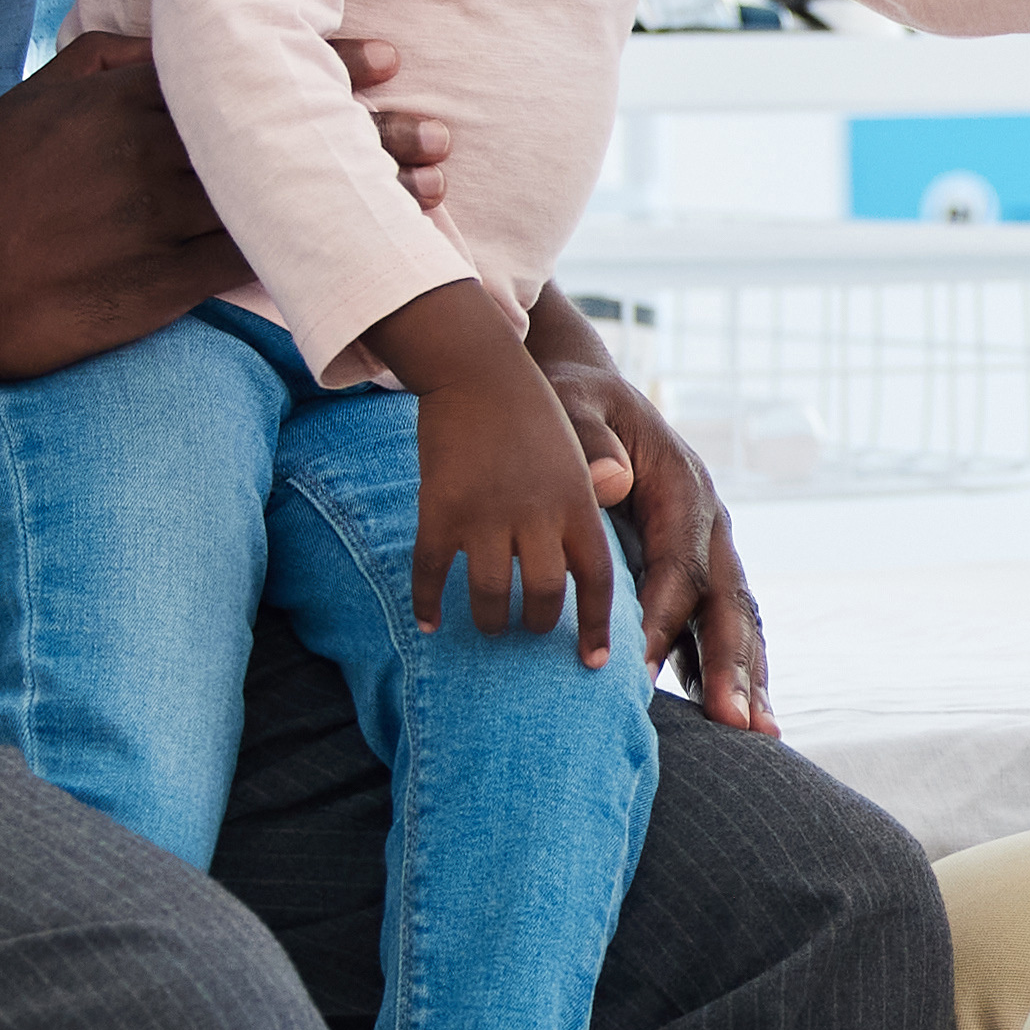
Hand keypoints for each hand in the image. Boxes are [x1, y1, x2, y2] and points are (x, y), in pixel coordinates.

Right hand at [0, 34, 450, 387]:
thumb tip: (160, 36)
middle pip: (278, 137)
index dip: (321, 64)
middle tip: (442, 130)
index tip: (389, 56)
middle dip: (366, 133)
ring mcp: (159, 224)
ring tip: (431, 190)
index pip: (241, 72)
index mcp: (124, 102)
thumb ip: (102, 63)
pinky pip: (250, 267)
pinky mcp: (160, 288)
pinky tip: (363, 262)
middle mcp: (152, 157)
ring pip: (279, 203)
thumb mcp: (34, 102)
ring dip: (356, 198)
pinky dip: (310, 262)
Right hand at [399, 344, 626, 659]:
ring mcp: (484, 513)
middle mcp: (535, 514)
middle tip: (530, 630)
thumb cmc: (530, 411)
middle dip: (537, 625)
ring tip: (489, 625)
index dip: (596, 628)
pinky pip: (430, 572)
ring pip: (488, 596)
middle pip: (541, 597)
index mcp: (577, 502)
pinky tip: (428, 622)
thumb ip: (589, 498)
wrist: (476, 366)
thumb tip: (602, 545)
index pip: (596, 580)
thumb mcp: (577, 451)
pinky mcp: (440, 508)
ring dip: (489, 621)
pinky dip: (428, 603)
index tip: (595, 663)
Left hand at [541, 336, 772, 730]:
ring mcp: (709, 551)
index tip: (639, 673)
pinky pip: (714, 628)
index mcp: (684, 488)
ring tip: (756, 736)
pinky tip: (727, 722)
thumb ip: (586, 438)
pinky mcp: (695, 572)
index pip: (680, 565)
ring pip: (736, 621)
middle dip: (733, 665)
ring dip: (745, 678)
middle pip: (728, 602)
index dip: (664, 620)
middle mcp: (709, 524)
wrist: (589, 393)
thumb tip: (609, 482)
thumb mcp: (573, 403)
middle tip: (736, 723)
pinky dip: (722, 671)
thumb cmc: (573, 402)